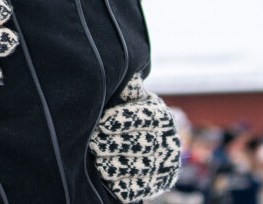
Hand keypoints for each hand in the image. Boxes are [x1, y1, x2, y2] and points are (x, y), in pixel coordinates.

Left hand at [89, 75, 180, 202]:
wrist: (136, 141)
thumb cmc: (123, 114)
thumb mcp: (125, 98)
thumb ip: (125, 88)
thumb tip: (125, 74)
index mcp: (160, 115)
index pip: (146, 117)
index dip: (124, 120)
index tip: (102, 123)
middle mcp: (169, 140)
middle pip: (143, 144)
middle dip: (116, 145)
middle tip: (93, 144)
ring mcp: (166, 164)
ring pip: (142, 168)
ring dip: (117, 166)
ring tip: (98, 163)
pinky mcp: (159, 184)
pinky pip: (142, 188)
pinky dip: (125, 186)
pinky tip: (109, 182)